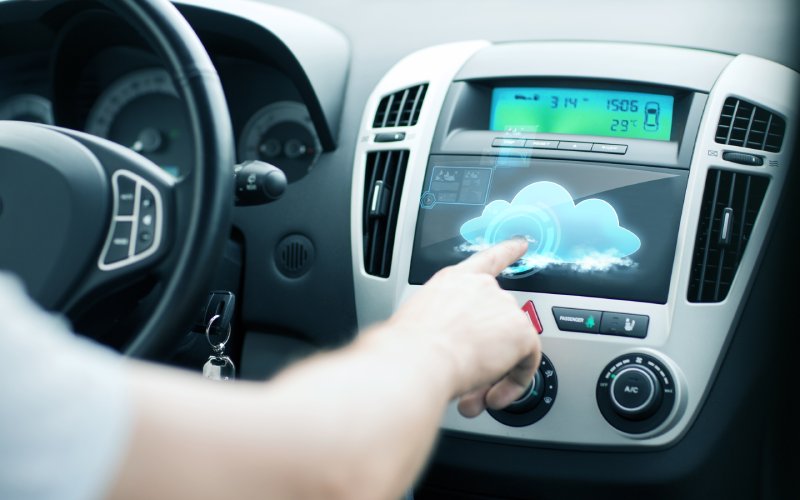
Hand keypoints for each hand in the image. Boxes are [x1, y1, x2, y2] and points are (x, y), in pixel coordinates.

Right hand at [388, 238, 540, 416]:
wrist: (416, 359)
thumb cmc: (405, 348)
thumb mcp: (416, 326)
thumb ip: (435, 331)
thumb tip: (434, 354)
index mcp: (453, 281)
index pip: (487, 260)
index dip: (507, 251)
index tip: (521, 244)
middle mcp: (481, 288)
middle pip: (498, 319)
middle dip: (485, 354)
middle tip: (468, 380)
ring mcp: (503, 307)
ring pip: (510, 345)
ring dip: (494, 374)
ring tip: (473, 396)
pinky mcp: (520, 331)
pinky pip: (528, 361)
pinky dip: (515, 383)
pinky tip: (494, 396)